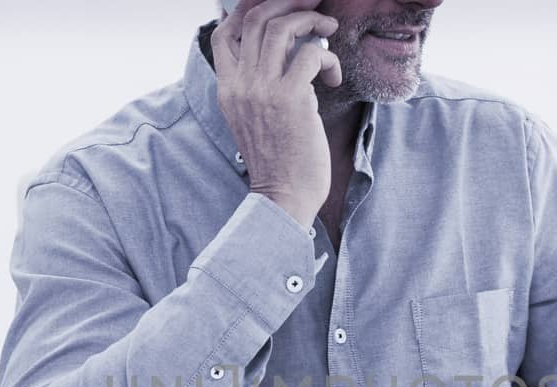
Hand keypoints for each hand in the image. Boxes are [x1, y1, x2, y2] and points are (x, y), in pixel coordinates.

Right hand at [213, 0, 342, 228]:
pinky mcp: (291, 98)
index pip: (223, 32)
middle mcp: (239, 84)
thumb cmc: (277, 160)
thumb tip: (281, 52)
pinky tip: (333, 78)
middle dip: (287, 3)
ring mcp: (263, 89)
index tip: (276, 5)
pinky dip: (328, 59)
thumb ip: (257, 85)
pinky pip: (311, 55)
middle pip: (255, 19)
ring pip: (282, 28)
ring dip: (310, 21)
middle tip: (313, 4)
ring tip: (328, 29)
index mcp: (226, 88)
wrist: (283, 197)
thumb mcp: (253, 117)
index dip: (247, 9)